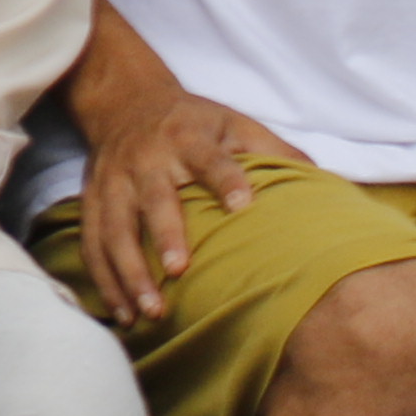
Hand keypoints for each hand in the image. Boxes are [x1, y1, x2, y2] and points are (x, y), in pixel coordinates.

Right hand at [76, 84, 289, 325]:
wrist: (124, 102)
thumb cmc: (191, 122)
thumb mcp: (232, 122)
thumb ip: (272, 149)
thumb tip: (323, 181)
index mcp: (186, 138)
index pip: (209, 159)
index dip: (226, 179)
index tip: (244, 205)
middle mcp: (145, 160)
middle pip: (152, 199)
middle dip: (164, 235)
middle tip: (180, 271)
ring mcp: (113, 182)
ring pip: (114, 229)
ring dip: (128, 271)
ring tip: (148, 312)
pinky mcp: (92, 200)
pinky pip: (92, 243)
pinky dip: (104, 279)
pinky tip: (122, 312)